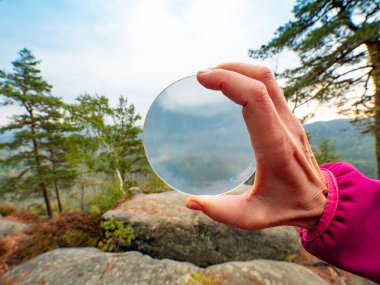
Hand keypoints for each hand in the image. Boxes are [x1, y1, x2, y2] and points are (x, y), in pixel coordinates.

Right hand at [185, 63, 326, 230]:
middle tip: (202, 75)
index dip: (228, 80)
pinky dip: (248, 79)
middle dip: (229, 69)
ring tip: (214, 76)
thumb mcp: (253, 217)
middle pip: (261, 79)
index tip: (201, 78)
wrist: (323, 201)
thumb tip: (190, 201)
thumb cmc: (287, 207)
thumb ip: (221, 211)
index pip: (255, 98)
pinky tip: (232, 88)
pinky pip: (270, 87)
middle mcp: (286, 125)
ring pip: (268, 79)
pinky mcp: (289, 118)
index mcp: (275, 146)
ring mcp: (290, 119)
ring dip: (240, 70)